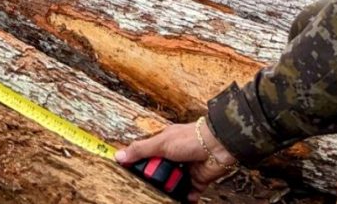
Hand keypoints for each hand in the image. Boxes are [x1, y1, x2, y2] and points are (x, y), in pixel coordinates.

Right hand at [117, 120, 237, 201]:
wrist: (218, 146)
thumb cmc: (190, 139)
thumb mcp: (160, 144)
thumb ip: (140, 151)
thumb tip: (118, 156)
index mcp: (163, 145)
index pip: (147, 157)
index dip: (140, 166)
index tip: (130, 176)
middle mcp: (174, 157)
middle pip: (159, 173)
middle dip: (156, 181)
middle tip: (151, 187)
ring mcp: (185, 169)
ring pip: (173, 184)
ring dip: (170, 190)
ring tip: (165, 196)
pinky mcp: (197, 180)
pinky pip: (189, 193)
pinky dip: (187, 198)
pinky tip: (184, 199)